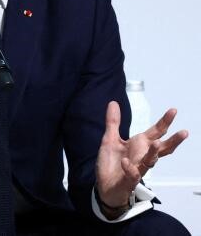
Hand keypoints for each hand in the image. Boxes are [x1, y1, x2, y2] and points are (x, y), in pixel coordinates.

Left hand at [95, 101, 187, 215]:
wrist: (105, 186)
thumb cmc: (111, 164)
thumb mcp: (109, 139)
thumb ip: (113, 122)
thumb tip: (114, 103)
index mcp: (139, 145)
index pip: (156, 132)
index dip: (165, 122)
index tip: (174, 110)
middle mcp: (142, 156)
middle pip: (162, 148)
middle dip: (173, 140)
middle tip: (184, 132)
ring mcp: (137, 168)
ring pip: (150, 161)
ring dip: (153, 153)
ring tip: (157, 143)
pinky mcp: (128, 179)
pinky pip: (132, 174)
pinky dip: (129, 168)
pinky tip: (125, 161)